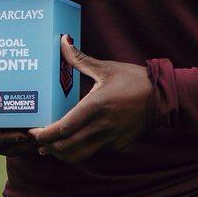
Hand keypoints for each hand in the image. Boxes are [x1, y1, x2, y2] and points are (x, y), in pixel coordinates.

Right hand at [0, 77, 38, 156]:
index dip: (4, 139)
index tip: (22, 134)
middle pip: (2, 148)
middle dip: (21, 145)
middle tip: (38, 137)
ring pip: (12, 150)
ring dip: (29, 146)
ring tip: (45, 138)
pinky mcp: (2, 145)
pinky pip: (17, 149)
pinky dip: (30, 145)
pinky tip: (44, 138)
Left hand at [28, 37, 151, 162]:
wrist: (164, 98)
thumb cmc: (135, 80)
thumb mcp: (105, 68)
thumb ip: (80, 58)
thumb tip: (63, 41)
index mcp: (96, 106)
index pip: (63, 129)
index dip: (44, 135)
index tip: (33, 131)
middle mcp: (102, 126)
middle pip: (66, 147)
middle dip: (48, 147)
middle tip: (37, 139)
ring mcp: (110, 139)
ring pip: (78, 156)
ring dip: (61, 153)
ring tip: (50, 145)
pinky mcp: (117, 145)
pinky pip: (92, 152)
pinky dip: (77, 150)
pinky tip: (71, 141)